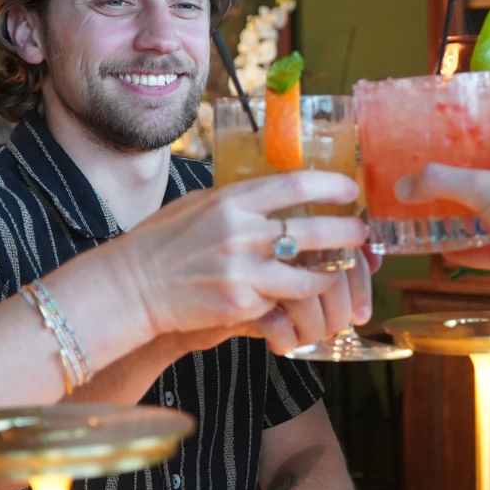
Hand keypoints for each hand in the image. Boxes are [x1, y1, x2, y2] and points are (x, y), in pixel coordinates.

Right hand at [110, 173, 368, 347]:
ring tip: (338, 272)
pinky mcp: (240, 304)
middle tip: (361, 233)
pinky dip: (296, 303)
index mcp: (231, 200)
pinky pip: (282, 303)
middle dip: (347, 232)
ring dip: (330, 275)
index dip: (331, 187)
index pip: (295, 186)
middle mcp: (240, 232)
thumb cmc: (161, 243)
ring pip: (309, 275)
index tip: (351, 190)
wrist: (129, 287)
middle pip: (314, 230)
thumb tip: (275, 191)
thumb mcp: (197, 205)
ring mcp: (242, 270)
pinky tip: (304, 302)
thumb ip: (236, 199)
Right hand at [395, 149, 489, 313]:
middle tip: (416, 193)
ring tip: (419, 220)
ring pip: (482, 222)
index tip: (427, 158)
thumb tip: (400, 188)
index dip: (461, 155)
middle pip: (481, 189)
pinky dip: (463, 251)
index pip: (489, 152)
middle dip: (452, 193)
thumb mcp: (484, 186)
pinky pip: (484, 252)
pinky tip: (438, 251)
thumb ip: (440, 183)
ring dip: (455, 223)